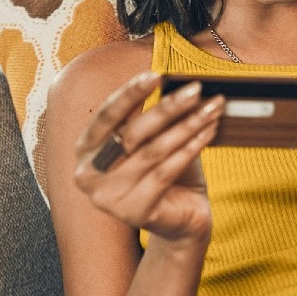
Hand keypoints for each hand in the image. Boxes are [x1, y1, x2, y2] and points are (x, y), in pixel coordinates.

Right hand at [73, 71, 224, 246]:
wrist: (181, 221)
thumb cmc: (164, 175)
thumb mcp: (154, 140)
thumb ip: (153, 118)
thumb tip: (176, 83)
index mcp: (85, 150)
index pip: (106, 115)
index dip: (130, 93)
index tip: (156, 74)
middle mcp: (88, 175)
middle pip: (132, 132)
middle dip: (167, 107)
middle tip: (195, 89)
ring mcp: (109, 197)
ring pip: (153, 151)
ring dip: (187, 125)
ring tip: (211, 107)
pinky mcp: (134, 212)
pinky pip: (167, 171)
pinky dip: (191, 148)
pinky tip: (209, 131)